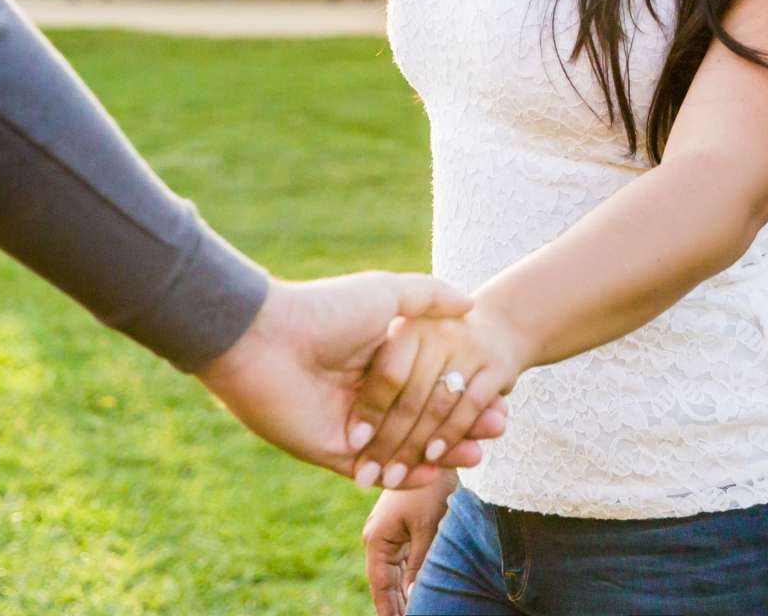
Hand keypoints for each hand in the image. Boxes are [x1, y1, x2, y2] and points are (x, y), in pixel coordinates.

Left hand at [193, 273, 507, 479]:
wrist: (265, 340)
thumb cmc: (324, 311)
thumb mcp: (384, 294)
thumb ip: (427, 297)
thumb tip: (471, 301)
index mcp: (377, 359)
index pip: (431, 384)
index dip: (466, 392)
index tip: (502, 398)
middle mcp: (365, 394)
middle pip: (423, 419)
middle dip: (461, 427)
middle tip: (498, 431)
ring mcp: (349, 425)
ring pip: (404, 448)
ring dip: (441, 454)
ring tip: (478, 455)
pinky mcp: (330, 451)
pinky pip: (372, 469)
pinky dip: (403, 474)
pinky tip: (435, 472)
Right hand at [362, 466, 455, 615]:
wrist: (436, 451)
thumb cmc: (431, 488)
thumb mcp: (428, 529)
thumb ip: (419, 566)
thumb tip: (413, 599)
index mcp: (377, 538)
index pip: (380, 587)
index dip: (389, 611)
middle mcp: (377, 538)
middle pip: (385, 584)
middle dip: (396, 606)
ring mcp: (388, 534)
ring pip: (394, 575)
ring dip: (402, 596)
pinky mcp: (400, 529)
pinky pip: (402, 563)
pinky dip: (409, 581)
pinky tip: (416, 596)